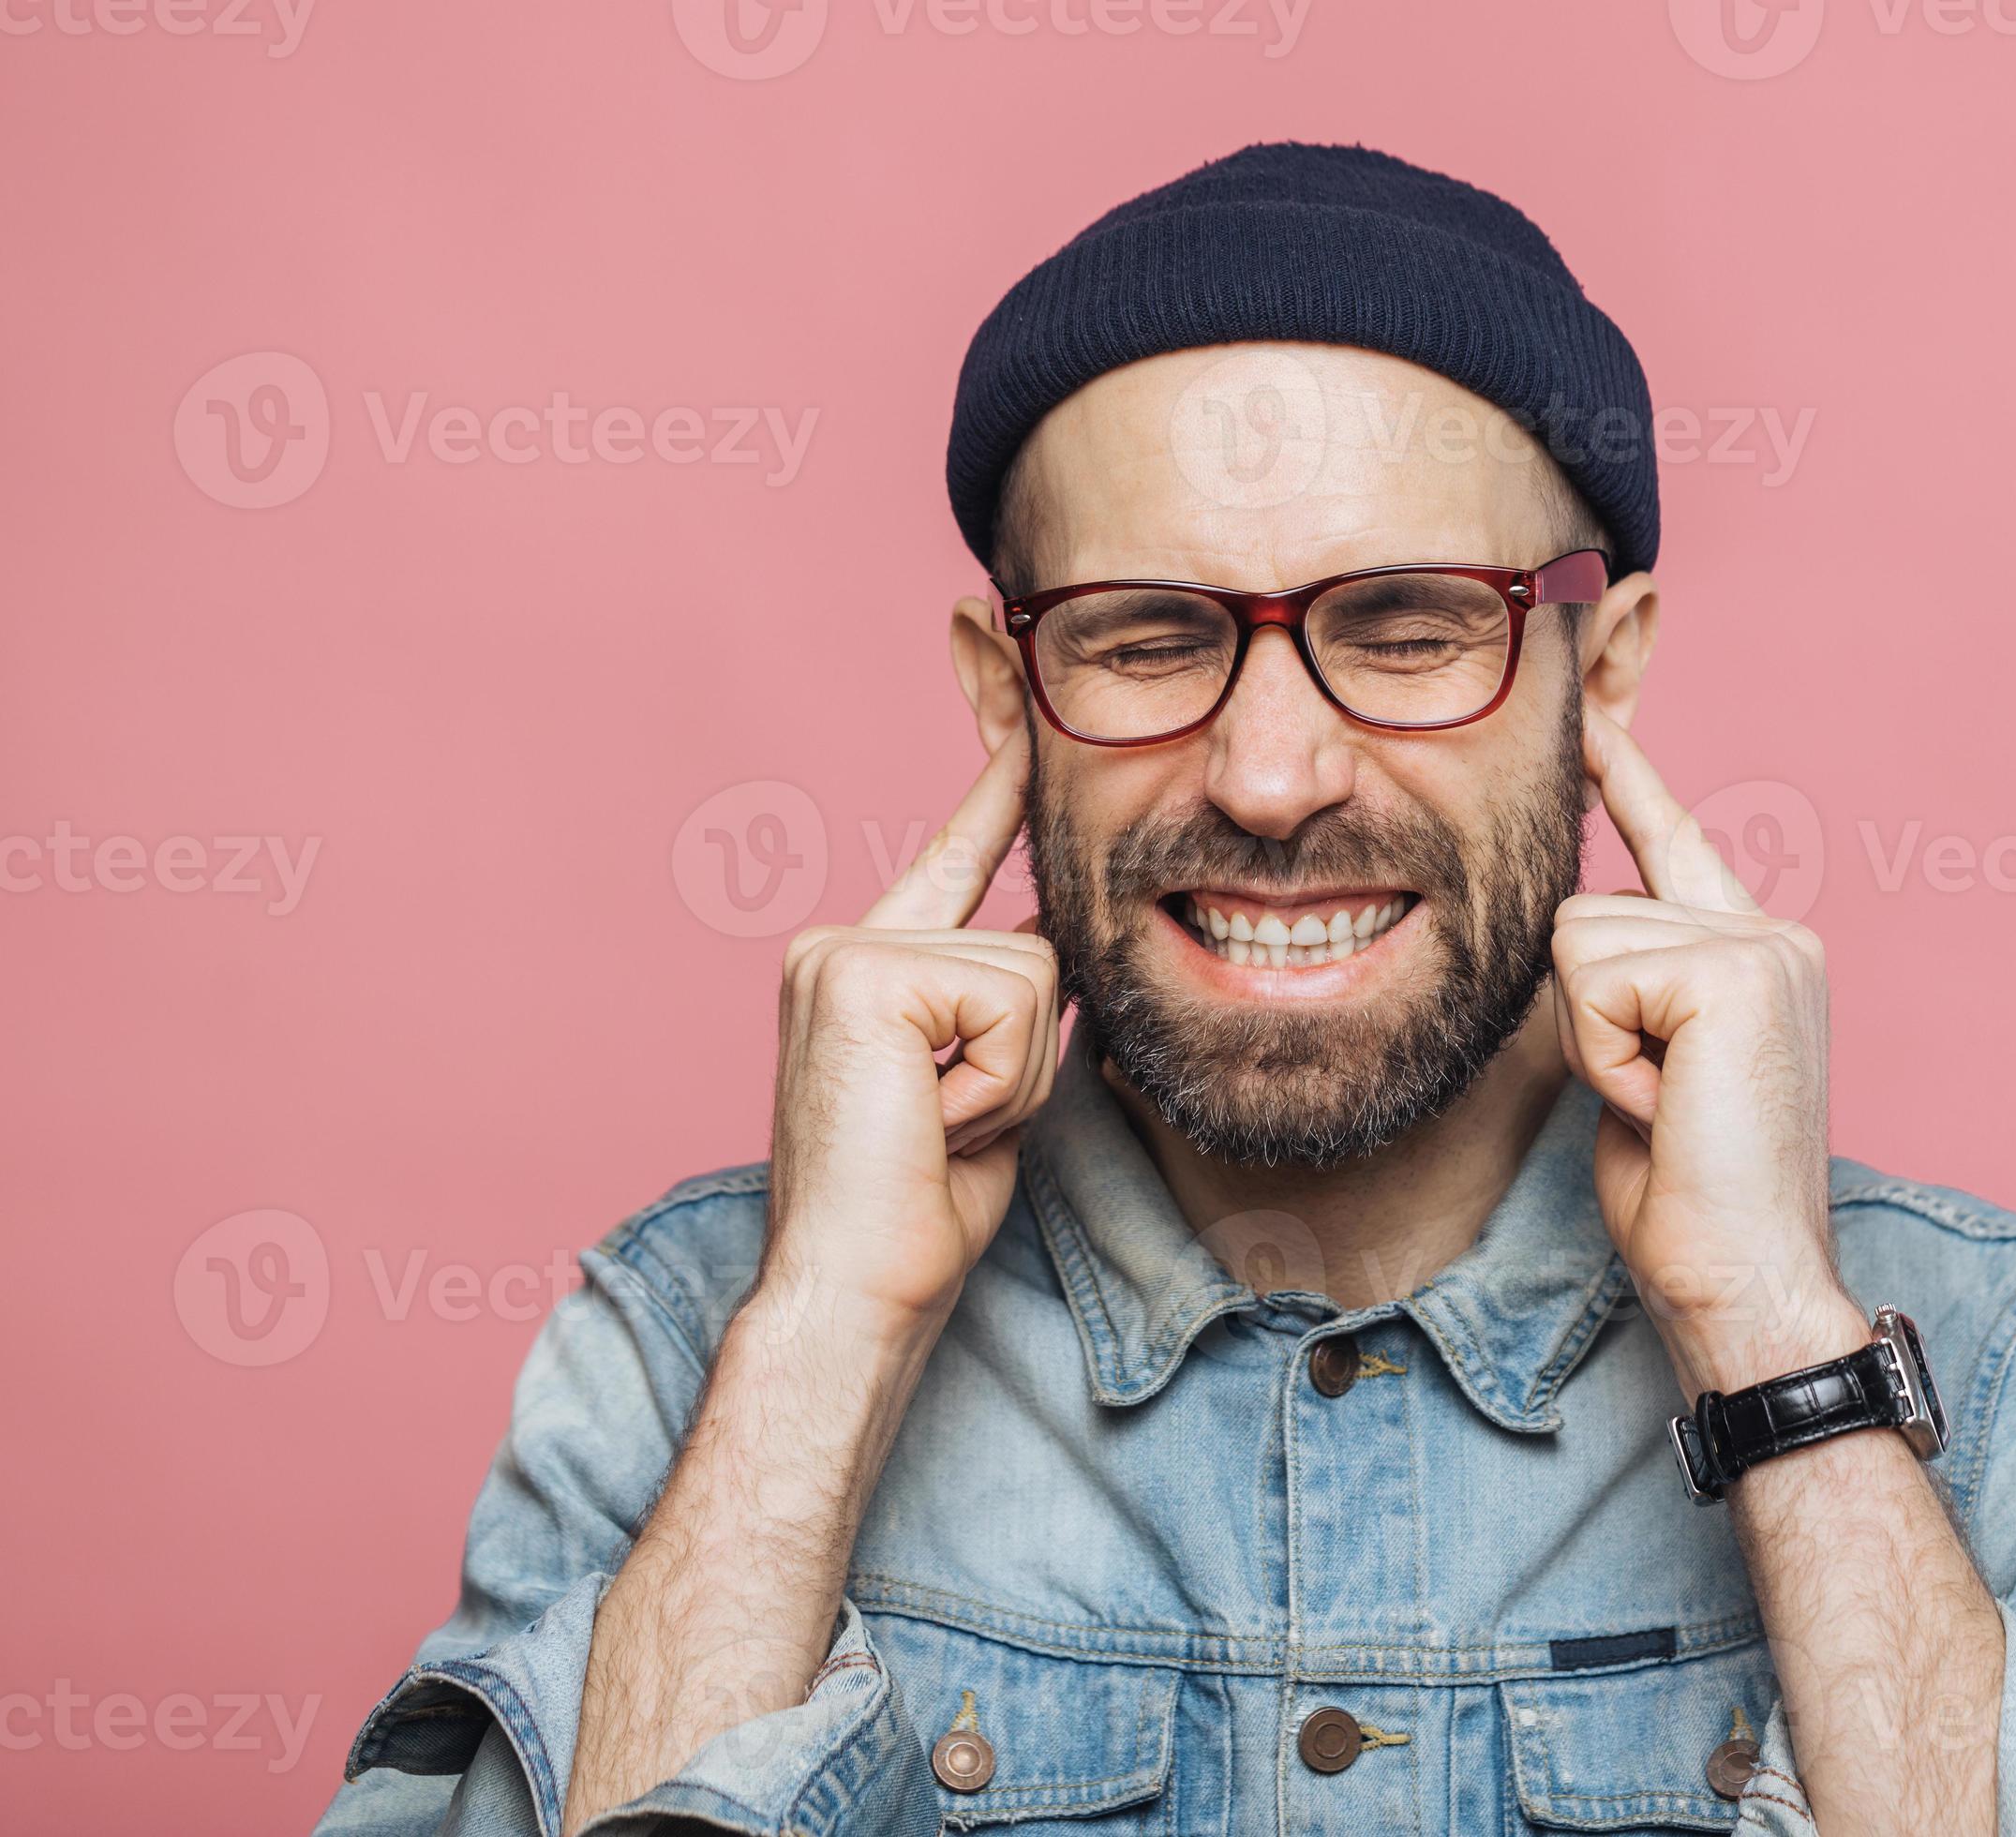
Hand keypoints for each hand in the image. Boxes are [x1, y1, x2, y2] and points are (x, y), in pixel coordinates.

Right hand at [759, 724, 1060, 1339]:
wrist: (852, 1290)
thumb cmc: (916, 1212)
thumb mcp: (987, 1087)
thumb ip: (1009, 1008)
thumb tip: (1057, 945)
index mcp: (868, 965)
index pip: (957, 853)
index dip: (999, 779)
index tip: (1013, 686)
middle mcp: (843, 941)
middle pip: (1033, 947)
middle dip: (1026, 1057)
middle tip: (948, 1125)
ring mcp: (846, 951)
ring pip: (1033, 976)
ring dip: (1013, 1076)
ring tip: (937, 1126)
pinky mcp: (864, 974)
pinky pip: (1012, 1004)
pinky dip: (996, 1083)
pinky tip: (930, 1120)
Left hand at [1551, 707, 1863, 1394]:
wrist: (1748, 1279)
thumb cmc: (1693, 1201)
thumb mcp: (1649, 1073)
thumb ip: (1633, 996)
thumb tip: (1579, 947)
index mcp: (1760, 955)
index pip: (1678, 842)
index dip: (1629, 782)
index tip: (1592, 722)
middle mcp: (1772, 933)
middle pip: (1586, 910)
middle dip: (1588, 1022)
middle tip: (1658, 1104)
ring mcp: (1761, 945)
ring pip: (1578, 939)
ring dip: (1596, 1043)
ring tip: (1666, 1106)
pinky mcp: (1733, 970)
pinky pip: (1592, 980)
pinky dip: (1607, 1057)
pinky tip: (1667, 1104)